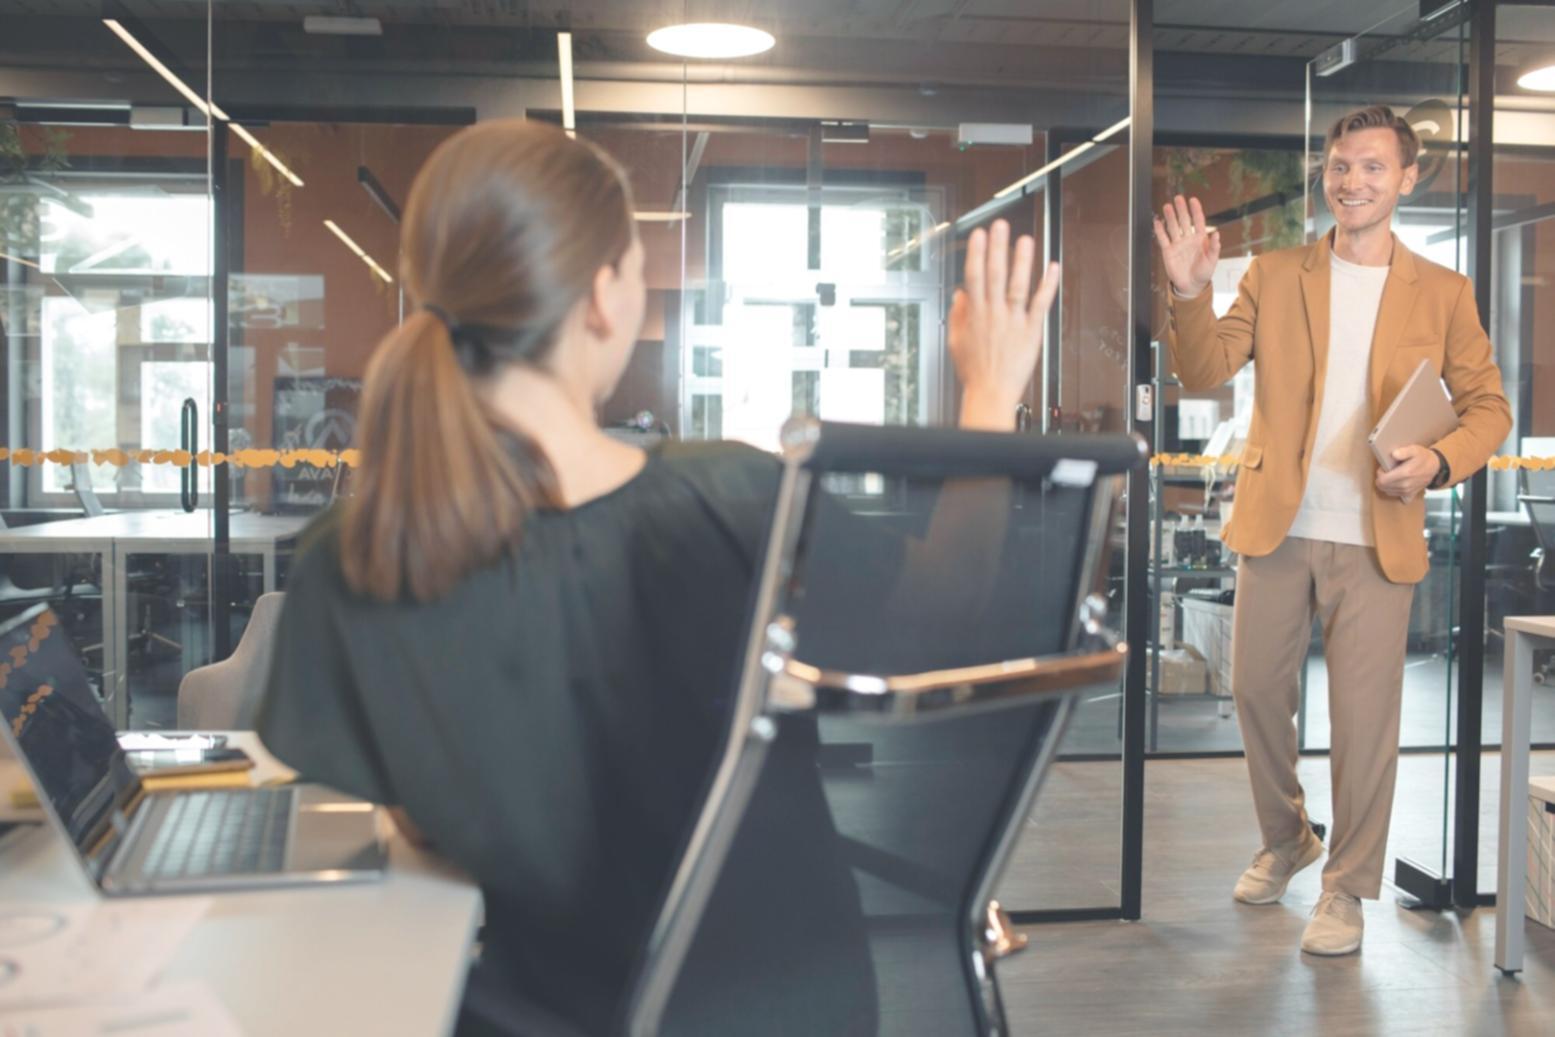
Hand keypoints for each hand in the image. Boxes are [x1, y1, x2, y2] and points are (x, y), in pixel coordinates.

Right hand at [949, 219, 1058, 430]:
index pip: (974, 277)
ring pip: (1017, 285)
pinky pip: (1040, 304)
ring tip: (1025, 241)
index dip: (977, 254)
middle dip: (997, 248)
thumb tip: (959, 295)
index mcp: (975, 315)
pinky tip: (1052, 268)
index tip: (979, 235)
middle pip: (995, 275)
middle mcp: (994, 314)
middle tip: (1001, 226)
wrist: (991, 393)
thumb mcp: (956, 342)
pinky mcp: (1031, 331)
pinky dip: (1047, 285)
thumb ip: (958, 316)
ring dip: (1021, 261)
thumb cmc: (975, 371)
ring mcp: (1014, 321)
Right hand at [1153, 195, 1219, 298]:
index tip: (1193, 200)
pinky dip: (1160, 230)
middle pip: (1184, 220)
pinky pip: (1163, 238)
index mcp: (1200, 239)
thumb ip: (1214, 247)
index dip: (1196, 210)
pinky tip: (1157, 221)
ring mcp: (1177, 244)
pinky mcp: (1168, 251)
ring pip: (1173, 227)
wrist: (1191, 285)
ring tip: (1167, 206)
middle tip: (1178, 198)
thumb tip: (1217, 234)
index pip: (1198, 221)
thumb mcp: (1213, 260)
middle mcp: (1188, 239)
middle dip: (1181, 209)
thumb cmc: (1204, 273)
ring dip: (1170, 216)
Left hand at [1375, 444, 1439, 501]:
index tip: (1384, 468)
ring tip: (1393, 476)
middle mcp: (1405, 484)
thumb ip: (1403, 451)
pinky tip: (1397, 484)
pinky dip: (1394, 491)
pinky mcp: (1410, 495)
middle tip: (1388, 472)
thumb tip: (1393, 454)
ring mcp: (1408, 491)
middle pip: (1383, 486)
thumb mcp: (1414, 449)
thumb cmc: (1422, 457)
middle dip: (1382, 479)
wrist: (1435, 466)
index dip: (1380, 473)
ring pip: (1388, 491)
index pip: (1382, 480)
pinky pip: (1397, 496)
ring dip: (1387, 485)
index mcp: (1405, 473)